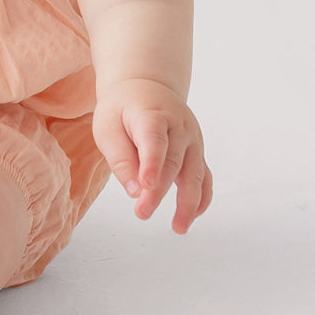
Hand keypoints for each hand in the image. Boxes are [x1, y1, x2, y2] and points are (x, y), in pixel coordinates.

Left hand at [92, 78, 213, 232]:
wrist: (147, 87)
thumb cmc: (123, 110)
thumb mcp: (108, 126)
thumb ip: (119, 158)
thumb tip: (134, 191)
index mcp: (152, 113)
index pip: (154, 139)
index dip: (152, 163)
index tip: (146, 186)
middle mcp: (179, 126)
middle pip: (173, 161)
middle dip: (159, 191)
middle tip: (142, 213)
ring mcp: (192, 139)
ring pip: (195, 173)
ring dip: (189, 202)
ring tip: (178, 227)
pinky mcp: (197, 152)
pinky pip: (205, 177)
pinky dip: (203, 197)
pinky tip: (193, 215)